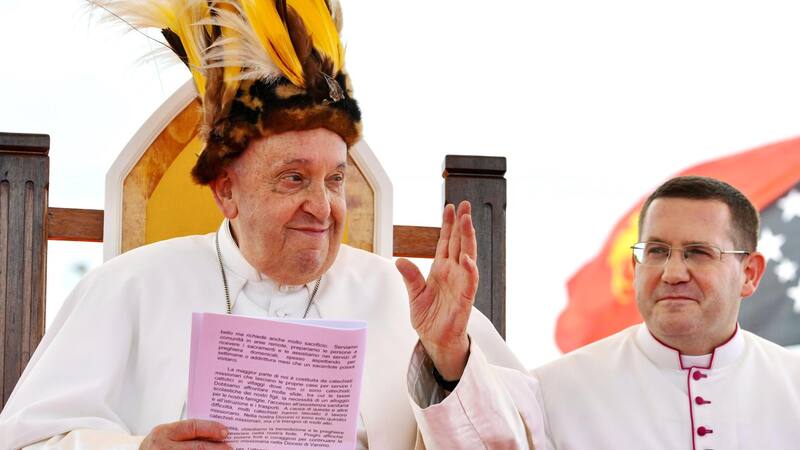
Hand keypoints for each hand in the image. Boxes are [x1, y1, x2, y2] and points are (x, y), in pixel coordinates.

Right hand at [140, 419, 230, 449]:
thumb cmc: (156, 446)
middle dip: (216, 448)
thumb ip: (185, 433)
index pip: (192, 427)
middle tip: (230, 447)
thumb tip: (214, 433)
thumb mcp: (166, 435)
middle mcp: (163, 447)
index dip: (211, 428)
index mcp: (164, 432)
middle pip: (196, 447)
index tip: (225, 432)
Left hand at [396, 201, 477, 380]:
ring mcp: (461, 283)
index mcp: (441, 269)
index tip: (450, 207)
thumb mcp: (414, 294)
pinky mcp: (465, 298)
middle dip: (462, 224)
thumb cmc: (429, 318)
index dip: (448, 225)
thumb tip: (399, 260)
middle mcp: (453, 273)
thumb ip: (410, 277)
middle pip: (459, 243)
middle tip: (464, 205)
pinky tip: (467, 258)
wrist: (435, 340)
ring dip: (468, 239)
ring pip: (468, 256)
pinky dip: (469, 269)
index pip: (446, 242)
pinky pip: (469, 281)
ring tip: (467, 221)